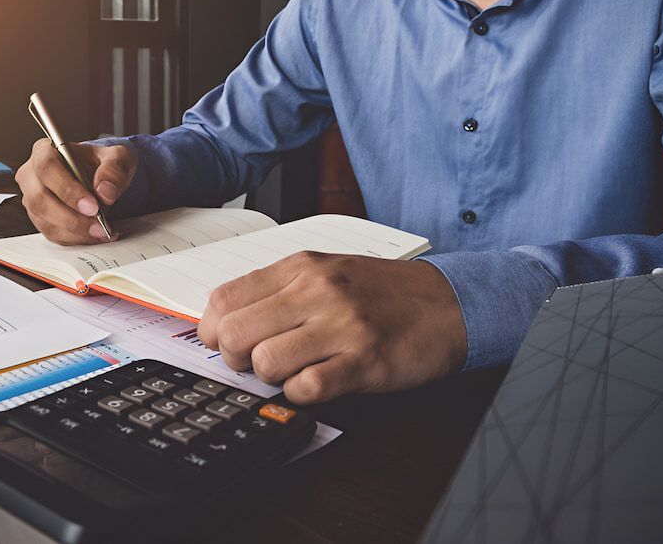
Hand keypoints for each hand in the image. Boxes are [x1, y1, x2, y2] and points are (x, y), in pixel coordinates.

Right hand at [15, 139, 136, 244]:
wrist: (100, 179)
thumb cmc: (102, 164)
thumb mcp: (117, 158)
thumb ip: (114, 170)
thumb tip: (105, 192)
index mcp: (44, 151)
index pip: (47, 168)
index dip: (67, 189)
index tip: (92, 205)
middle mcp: (31, 175)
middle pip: (40, 199)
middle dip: (71, 217)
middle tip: (98, 225)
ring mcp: (32, 199)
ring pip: (45, 221)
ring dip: (75, 231)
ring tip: (102, 231)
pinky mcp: (40, 218)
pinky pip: (52, 234)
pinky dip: (75, 238)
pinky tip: (94, 235)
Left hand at [197, 252, 466, 403]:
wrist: (449, 302)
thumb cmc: (382, 292)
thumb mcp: (325, 271)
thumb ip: (277, 291)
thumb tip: (223, 321)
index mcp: (300, 267)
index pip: (223, 299)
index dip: (213, 330)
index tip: (226, 343)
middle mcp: (316, 290)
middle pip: (234, 335)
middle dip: (236, 359)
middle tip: (258, 362)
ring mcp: (341, 325)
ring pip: (265, 362)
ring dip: (271, 378)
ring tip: (294, 371)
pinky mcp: (365, 361)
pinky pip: (308, 388)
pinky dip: (302, 394)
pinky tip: (317, 383)